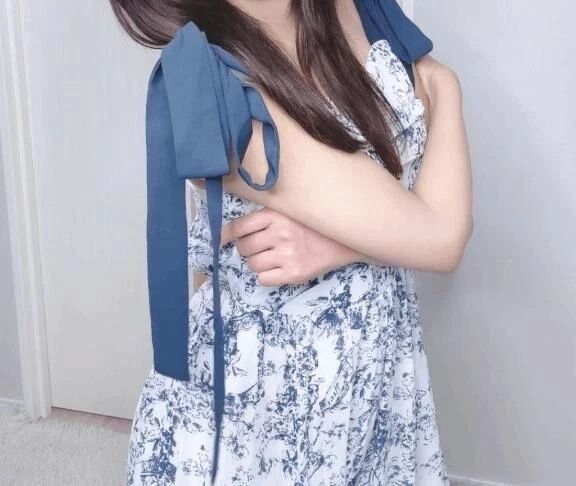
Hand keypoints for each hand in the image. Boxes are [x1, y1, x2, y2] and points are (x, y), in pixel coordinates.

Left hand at [220, 207, 366, 285]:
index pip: (239, 227)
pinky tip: (276, 269)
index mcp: (275, 215)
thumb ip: (265, 217)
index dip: (225, 235)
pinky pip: (263, 279)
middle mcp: (280, 234)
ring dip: (256, 263)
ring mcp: (287, 255)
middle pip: (244, 248)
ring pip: (252, 265)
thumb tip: (233, 231)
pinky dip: (265, 276)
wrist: (345, 239)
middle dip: (246, 249)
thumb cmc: (313, 224)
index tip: (221, 240)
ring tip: (270, 257)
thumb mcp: (289, 211)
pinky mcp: (294, 273)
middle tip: (258, 247)